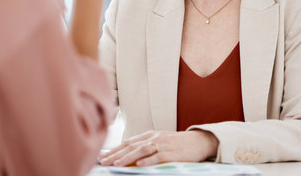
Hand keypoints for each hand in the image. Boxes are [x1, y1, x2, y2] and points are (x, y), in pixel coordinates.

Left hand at [99, 130, 218, 166]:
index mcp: (150, 135)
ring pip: (142, 150)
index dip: (114, 149)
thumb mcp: (160, 141)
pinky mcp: (173, 153)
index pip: (128, 142)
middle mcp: (154, 137)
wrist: (199, 141)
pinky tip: (139, 165)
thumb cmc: (177, 144)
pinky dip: (148, 160)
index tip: (101, 156)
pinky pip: (158, 156)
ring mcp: (163, 144)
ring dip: (128, 157)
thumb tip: (127, 152)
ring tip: (116, 164)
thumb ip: (145, 145)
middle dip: (116, 154)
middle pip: (131, 146)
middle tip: (103, 162)